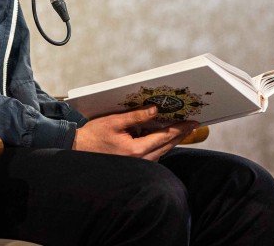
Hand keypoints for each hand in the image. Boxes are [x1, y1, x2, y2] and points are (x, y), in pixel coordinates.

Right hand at [72, 105, 198, 161]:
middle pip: (167, 146)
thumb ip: (136, 116)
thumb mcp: (114, 122)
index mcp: (136, 150)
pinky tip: (165, 137)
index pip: (164, 137)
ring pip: (162, 151)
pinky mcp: (134, 163)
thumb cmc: (94, 136)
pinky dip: (162, 144)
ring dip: (173, 140)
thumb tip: (155, 110)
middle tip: (194, 125)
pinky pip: (153, 153)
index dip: (180, 129)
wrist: (79, 151)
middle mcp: (140, 160)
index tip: (193, 123)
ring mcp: (138, 163)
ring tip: (183, 130)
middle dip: (181, 135)